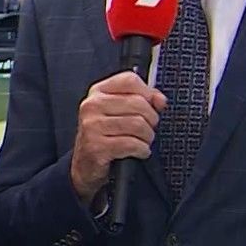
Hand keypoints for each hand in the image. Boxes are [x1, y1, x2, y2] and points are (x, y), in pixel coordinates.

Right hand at [69, 71, 165, 203]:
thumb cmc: (105, 136)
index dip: (148, 92)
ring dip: (147, 137)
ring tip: (143, 141)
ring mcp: (92, 126)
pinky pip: (132, 144)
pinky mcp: (97, 146)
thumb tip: (160, 100)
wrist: (85, 165)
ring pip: (138, 124)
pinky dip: (142, 150)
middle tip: (148, 129)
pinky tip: (139, 151)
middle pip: (138, 103)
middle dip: (151, 119)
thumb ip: (142, 100)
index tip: (153, 105)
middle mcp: (92, 106)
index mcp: (98, 92)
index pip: (130, 80)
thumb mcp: (119, 112)